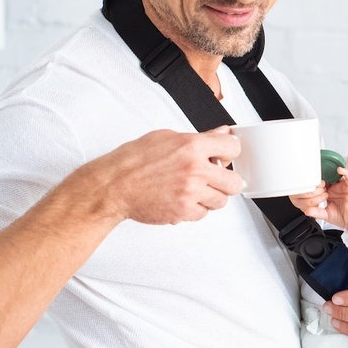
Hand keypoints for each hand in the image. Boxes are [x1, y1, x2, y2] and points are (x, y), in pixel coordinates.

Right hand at [85, 127, 243, 224]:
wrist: (113, 186)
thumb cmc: (133, 160)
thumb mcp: (166, 137)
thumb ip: (199, 137)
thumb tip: (222, 134)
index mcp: (192, 146)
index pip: (234, 148)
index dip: (229, 152)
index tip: (225, 155)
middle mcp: (195, 170)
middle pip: (235, 182)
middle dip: (227, 180)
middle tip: (215, 178)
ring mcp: (190, 193)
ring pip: (221, 201)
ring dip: (211, 196)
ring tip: (195, 189)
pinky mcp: (183, 212)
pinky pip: (203, 213)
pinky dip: (196, 208)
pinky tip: (182, 199)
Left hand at [289, 168, 347, 231]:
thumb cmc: (343, 216)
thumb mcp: (326, 215)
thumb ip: (316, 212)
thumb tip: (306, 211)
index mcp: (328, 192)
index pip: (319, 185)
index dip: (314, 185)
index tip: (310, 188)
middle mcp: (335, 187)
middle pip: (326, 178)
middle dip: (320, 179)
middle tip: (315, 183)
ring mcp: (343, 186)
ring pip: (336, 175)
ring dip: (330, 173)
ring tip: (324, 177)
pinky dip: (345, 172)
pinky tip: (339, 170)